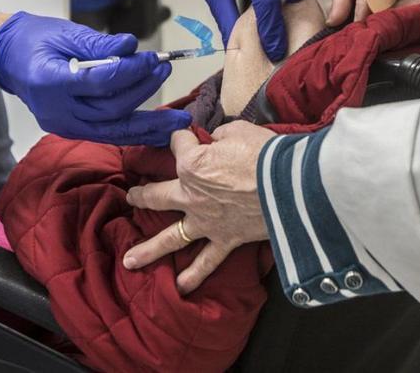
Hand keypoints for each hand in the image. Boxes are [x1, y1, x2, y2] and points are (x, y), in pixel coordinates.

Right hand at [0, 12, 189, 145]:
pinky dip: (135, 134)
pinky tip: (158, 131)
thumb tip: (130, 46)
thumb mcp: (64, 32)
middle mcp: (56, 111)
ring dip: (148, 124)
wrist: (10, 60)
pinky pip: (108, 135)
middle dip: (143, 90)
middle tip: (164, 69)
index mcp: (49, 82)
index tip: (153, 58)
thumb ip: (98, 44)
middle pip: (110, 109)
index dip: (131, 71)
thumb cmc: (35, 41)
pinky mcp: (72, 131)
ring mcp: (63, 125)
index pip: (99, 82)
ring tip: (178, 120)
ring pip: (113, 130)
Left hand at [124, 121, 275, 293]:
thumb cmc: (264, 154)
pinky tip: (180, 287)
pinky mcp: (226, 239)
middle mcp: (191, 195)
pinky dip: (194, 275)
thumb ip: (220, 137)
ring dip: (149, 249)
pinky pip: (207, 261)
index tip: (190, 134)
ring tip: (129, 260)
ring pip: (171, 237)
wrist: (290, 186)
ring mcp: (206, 221)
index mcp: (192, 164)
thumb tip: (218, 141)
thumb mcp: (238, 131)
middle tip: (131, 197)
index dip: (183, 137)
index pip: (179, 145)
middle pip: (157, 194)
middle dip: (142, 195)